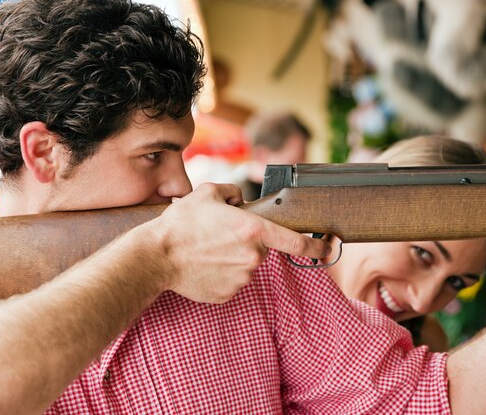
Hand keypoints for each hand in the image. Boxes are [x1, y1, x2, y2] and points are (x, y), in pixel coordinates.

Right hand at [155, 183, 330, 302]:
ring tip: (206, 250)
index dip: (316, 245)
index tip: (329, 246)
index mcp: (253, 230)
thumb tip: (240, 201)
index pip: (295, 241)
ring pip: (245, 266)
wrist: (157, 256)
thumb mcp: (208, 193)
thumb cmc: (182, 223)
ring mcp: (240, 279)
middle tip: (219, 236)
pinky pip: (232, 282)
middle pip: (261, 249)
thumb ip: (233, 191)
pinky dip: (221, 274)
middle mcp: (252, 257)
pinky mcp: (227, 294)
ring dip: (232, 258)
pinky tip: (203, 266)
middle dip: (246, 241)